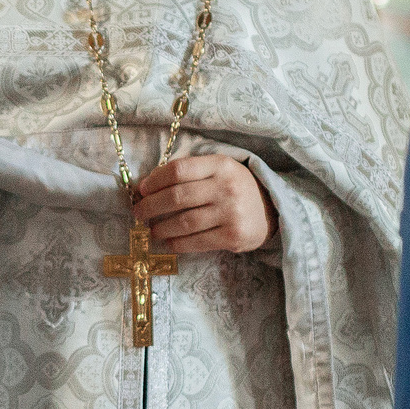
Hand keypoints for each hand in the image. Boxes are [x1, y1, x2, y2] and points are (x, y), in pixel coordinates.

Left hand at [134, 153, 275, 253]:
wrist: (271, 210)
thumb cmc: (234, 188)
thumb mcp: (218, 170)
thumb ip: (190, 172)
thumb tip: (148, 185)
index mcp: (220, 165)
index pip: (178, 170)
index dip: (154, 180)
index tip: (141, 190)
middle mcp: (226, 187)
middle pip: (177, 197)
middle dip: (151, 206)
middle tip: (138, 213)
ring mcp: (231, 212)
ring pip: (185, 222)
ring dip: (161, 228)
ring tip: (152, 230)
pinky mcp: (233, 236)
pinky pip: (197, 241)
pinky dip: (178, 243)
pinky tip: (170, 242)